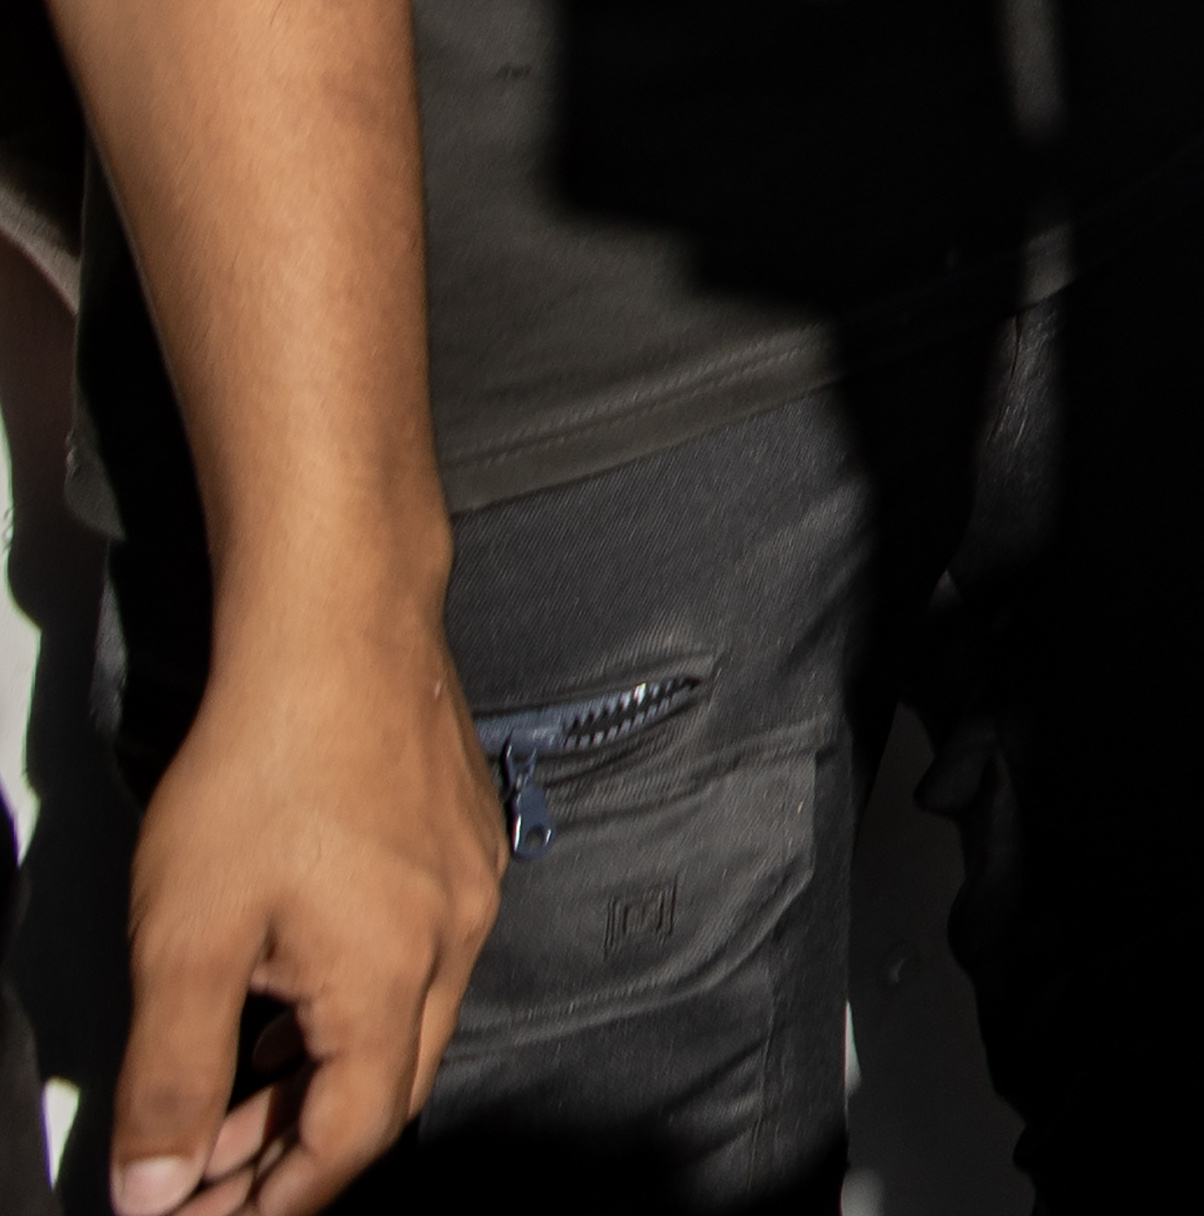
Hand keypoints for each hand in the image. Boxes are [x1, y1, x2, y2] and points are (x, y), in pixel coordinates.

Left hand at [110, 576, 488, 1210]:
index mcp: (392, 984)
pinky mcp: (460, 845)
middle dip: (289, 1152)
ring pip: (400, 1027)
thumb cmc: (266, 766)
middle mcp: (453, 945)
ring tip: (228, 1099)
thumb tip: (157, 1188)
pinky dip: (344, 1008)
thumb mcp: (183, 941)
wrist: (339, 626)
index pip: (347, 1143)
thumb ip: (171, 1077)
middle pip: (383, 1094)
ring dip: (313, 1079)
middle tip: (200, 1178)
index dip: (273, 1203)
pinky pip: (413, 961)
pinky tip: (284, 995)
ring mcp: (467, 890)